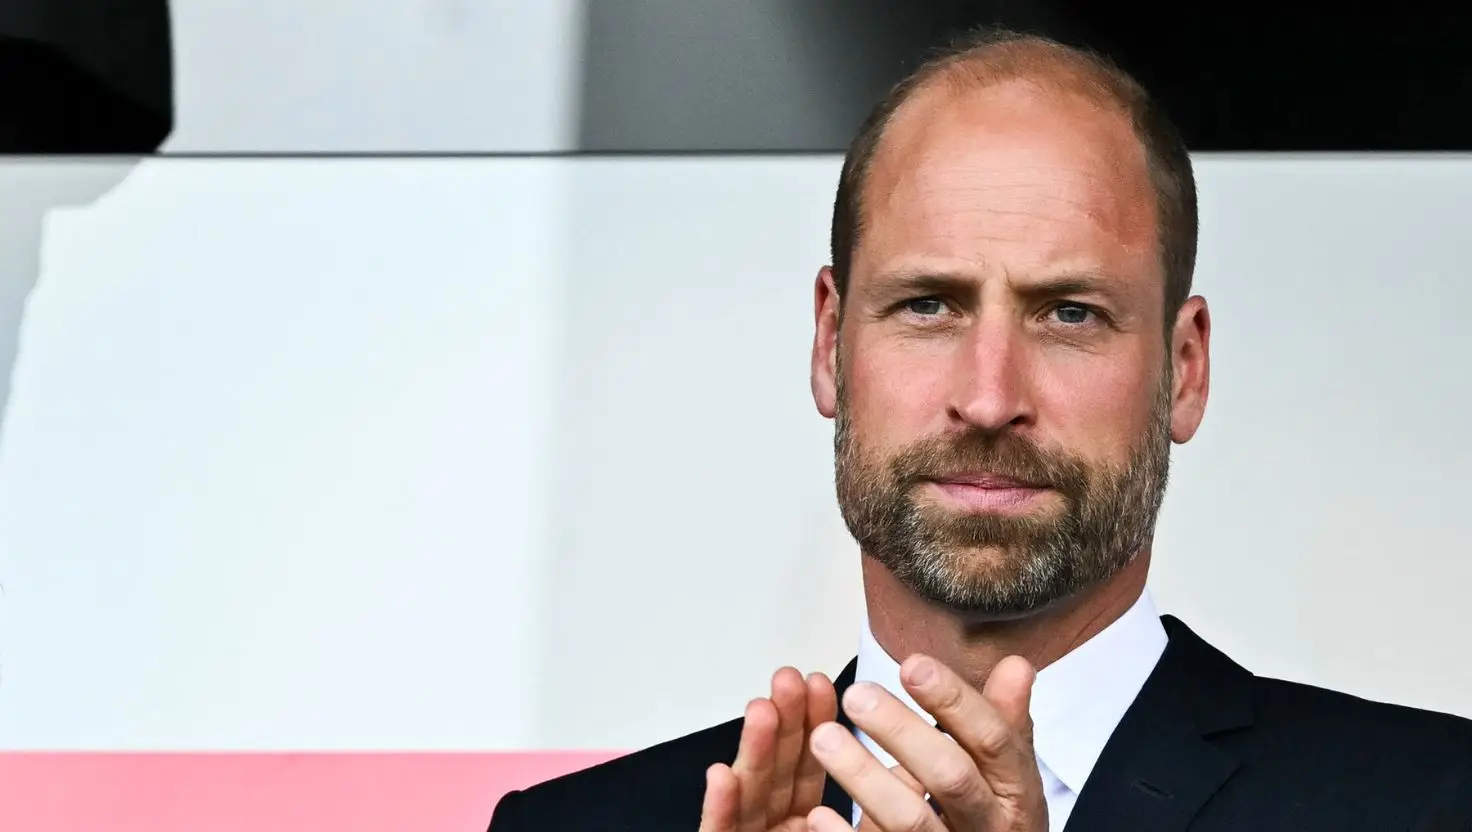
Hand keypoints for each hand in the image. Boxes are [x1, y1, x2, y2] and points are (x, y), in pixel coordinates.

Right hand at [699, 667, 837, 831]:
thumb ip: (853, 810)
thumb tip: (863, 754)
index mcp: (804, 819)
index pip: (807, 768)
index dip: (812, 723)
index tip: (817, 684)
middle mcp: (775, 823)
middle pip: (776, 771)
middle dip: (782, 721)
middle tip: (788, 679)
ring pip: (749, 793)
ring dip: (753, 748)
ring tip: (760, 709)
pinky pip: (719, 831)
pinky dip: (720, 805)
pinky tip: (719, 773)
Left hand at [805, 655, 1046, 831]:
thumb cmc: (999, 818)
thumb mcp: (1010, 773)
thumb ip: (1004, 721)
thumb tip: (1015, 664)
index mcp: (1015, 790)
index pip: (990, 739)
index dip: (953, 701)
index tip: (912, 666)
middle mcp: (988, 824)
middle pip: (950, 777)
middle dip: (903, 733)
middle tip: (858, 695)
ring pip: (910, 820)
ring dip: (864, 777)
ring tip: (825, 738)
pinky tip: (820, 813)